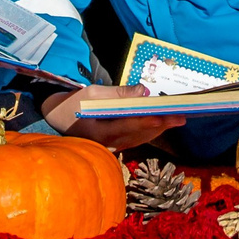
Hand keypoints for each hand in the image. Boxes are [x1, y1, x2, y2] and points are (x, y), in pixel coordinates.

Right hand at [39, 85, 177, 148]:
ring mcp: (112, 147)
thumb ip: (119, 93)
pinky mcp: (115, 145)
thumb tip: (143, 91)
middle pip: (139, 134)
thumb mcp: (92, 93)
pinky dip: (149, 130)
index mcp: (99, 131)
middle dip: (161, 125)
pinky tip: (162, 123)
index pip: (127, 126)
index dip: (146, 121)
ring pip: (140, 138)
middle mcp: (108, 144)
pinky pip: (135, 138)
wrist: (57, 118)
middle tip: (181, 117)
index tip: (162, 117)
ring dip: (159, 128)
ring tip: (178, 118)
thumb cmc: (73, 103)